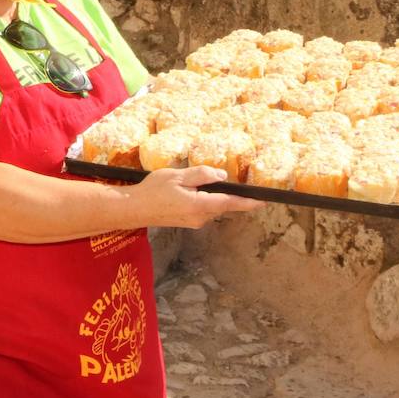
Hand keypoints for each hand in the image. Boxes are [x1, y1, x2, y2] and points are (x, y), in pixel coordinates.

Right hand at [130, 166, 263, 228]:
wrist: (134, 208)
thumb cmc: (153, 190)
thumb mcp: (178, 176)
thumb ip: (202, 175)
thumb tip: (221, 176)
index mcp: (200, 205)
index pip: (230, 203)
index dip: (248, 202)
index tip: (264, 201)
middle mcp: (201, 217)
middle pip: (222, 203)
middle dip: (224, 192)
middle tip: (212, 178)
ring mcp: (195, 222)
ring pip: (212, 206)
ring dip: (210, 195)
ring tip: (190, 183)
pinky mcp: (189, 222)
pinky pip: (203, 209)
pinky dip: (202, 199)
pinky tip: (186, 191)